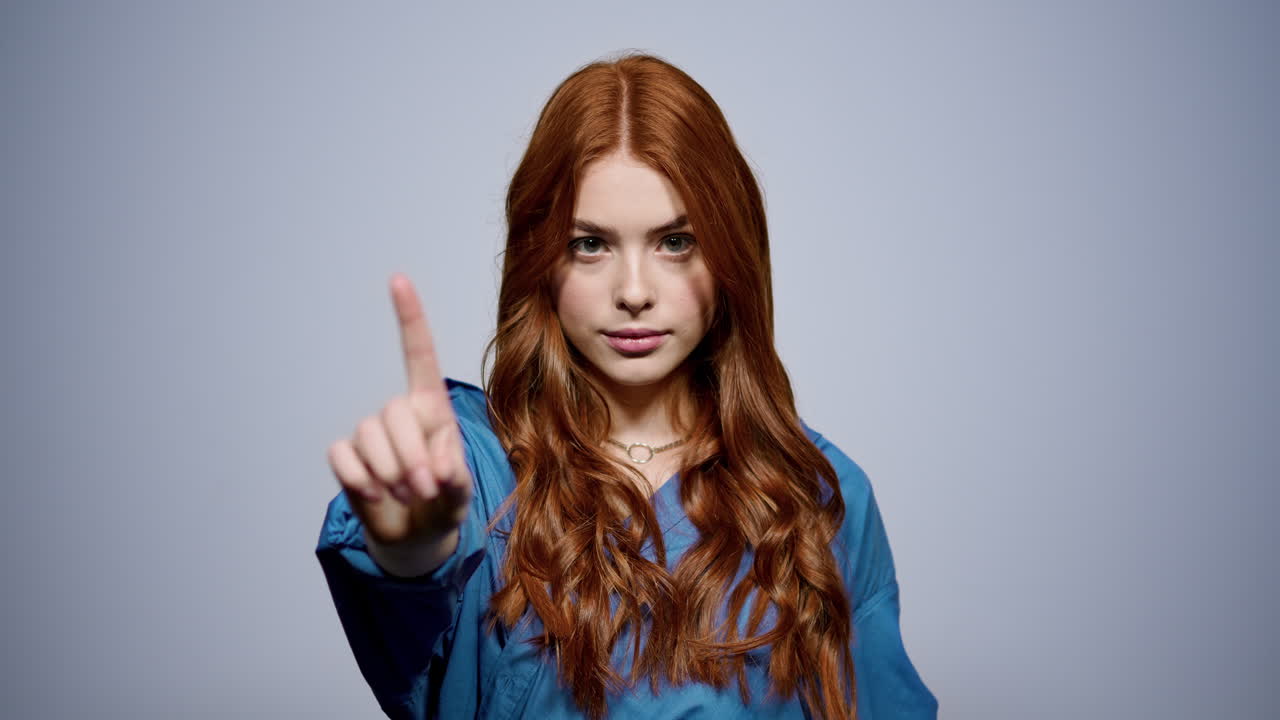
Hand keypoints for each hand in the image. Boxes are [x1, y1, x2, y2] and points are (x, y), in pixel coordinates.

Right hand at [326, 272, 473, 551]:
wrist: (416, 536)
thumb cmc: (445, 503)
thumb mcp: (461, 492)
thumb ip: (455, 478)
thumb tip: (434, 467)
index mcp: (433, 408)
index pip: (418, 355)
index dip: (408, 318)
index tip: (397, 279)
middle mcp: (399, 412)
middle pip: (393, 413)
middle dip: (411, 457)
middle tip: (425, 491)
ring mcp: (369, 433)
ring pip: (368, 436)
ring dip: (390, 473)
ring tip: (407, 495)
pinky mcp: (347, 456)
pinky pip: (343, 458)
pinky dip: (361, 482)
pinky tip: (376, 495)